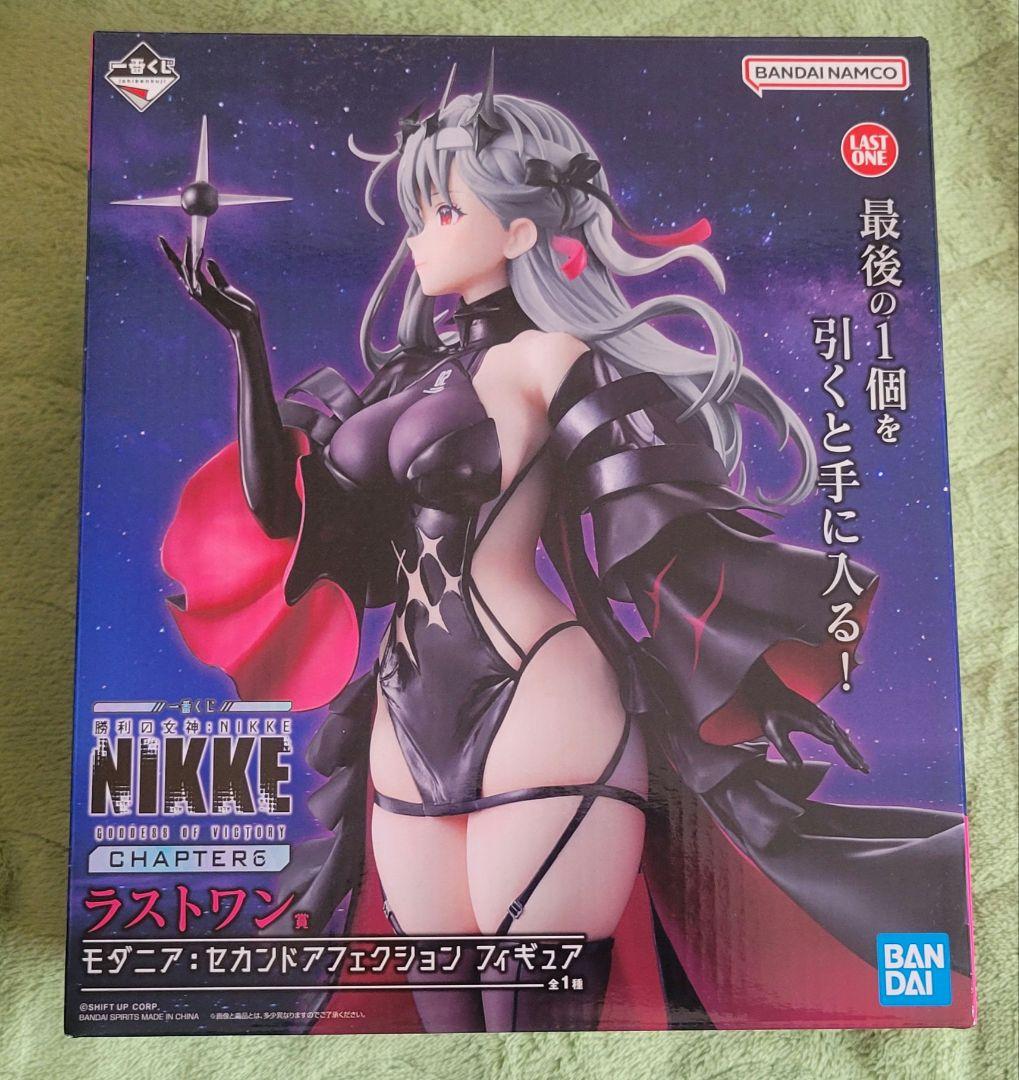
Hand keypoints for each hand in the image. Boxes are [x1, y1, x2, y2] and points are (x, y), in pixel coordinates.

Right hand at [158, 236, 260, 336]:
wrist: (247, 325)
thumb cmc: (239, 310)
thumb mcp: (226, 288)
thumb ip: (216, 275)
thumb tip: (208, 260)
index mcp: (201, 289)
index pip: (186, 270)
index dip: (178, 257)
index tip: (174, 244)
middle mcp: (197, 291)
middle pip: (179, 269)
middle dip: (169, 253)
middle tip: (160, 238)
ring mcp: (201, 292)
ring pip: (187, 269)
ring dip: (187, 252)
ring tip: (189, 238)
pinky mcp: (208, 293)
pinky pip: (198, 273)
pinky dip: (198, 261)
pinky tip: (201, 250)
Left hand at [746, 659, 868, 772]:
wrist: (769, 690)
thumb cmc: (770, 711)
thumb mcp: (774, 733)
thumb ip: (787, 751)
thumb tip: (798, 770)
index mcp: (812, 723)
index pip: (836, 742)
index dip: (848, 756)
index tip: (858, 768)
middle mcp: (820, 719)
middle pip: (843, 739)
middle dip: (855, 755)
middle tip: (865, 770)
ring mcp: (820, 715)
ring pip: (841, 734)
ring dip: (852, 748)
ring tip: (860, 762)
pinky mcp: (817, 713)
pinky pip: (835, 728)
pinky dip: (844, 739)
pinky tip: (847, 744)